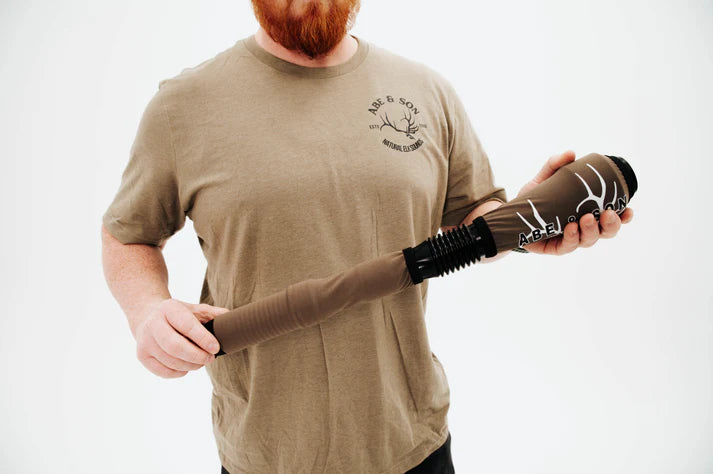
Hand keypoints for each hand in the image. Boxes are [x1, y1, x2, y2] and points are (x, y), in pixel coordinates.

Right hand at [134, 298, 228, 377]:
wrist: (147, 315)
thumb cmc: (177, 314)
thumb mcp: (194, 308)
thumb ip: (212, 314)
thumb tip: (231, 319)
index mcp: (168, 309)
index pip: (186, 326)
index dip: (203, 339)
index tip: (216, 348)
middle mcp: (153, 324)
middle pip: (175, 347)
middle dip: (197, 356)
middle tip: (210, 359)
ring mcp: (144, 341)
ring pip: (170, 361)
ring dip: (190, 366)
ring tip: (201, 362)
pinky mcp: (142, 356)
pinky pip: (163, 371)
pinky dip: (179, 372)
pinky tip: (186, 367)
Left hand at [516, 150, 633, 255]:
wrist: (512, 215)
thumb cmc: (535, 198)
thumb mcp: (544, 179)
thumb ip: (555, 164)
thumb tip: (571, 153)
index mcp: (588, 212)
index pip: (612, 217)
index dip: (624, 217)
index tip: (629, 210)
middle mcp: (583, 228)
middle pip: (606, 232)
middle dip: (611, 225)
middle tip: (607, 214)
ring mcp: (571, 239)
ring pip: (589, 240)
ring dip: (591, 230)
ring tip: (586, 218)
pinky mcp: (556, 248)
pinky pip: (568, 246)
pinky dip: (571, 237)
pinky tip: (570, 228)